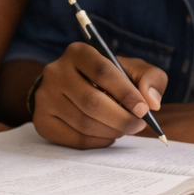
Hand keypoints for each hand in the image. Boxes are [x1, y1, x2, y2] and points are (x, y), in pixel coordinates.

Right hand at [31, 43, 168, 148]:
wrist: (72, 89)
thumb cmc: (109, 79)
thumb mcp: (132, 70)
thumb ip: (151, 78)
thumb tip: (151, 101)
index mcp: (78, 52)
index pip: (102, 72)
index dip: (126, 93)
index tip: (144, 110)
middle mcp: (55, 72)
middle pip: (91, 101)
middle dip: (121, 118)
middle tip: (138, 125)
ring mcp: (45, 97)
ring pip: (84, 122)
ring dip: (111, 131)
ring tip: (124, 129)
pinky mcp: (42, 120)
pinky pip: (75, 139)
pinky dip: (98, 142)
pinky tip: (107, 135)